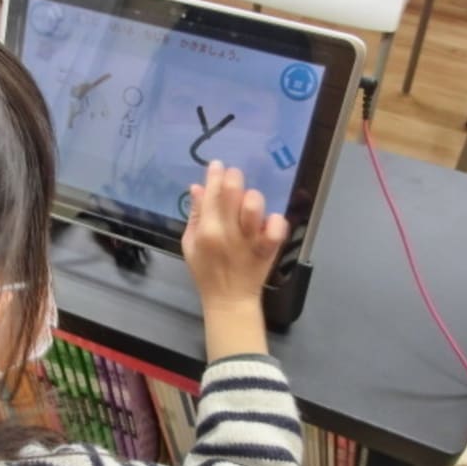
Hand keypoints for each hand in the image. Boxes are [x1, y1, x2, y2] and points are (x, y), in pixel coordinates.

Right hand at [181, 161, 287, 359]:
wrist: (228, 299)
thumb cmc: (206, 271)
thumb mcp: (190, 244)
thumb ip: (195, 215)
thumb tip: (198, 186)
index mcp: (206, 231)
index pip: (211, 193)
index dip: (215, 174)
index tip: (218, 165)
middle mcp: (228, 232)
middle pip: (233, 191)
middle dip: (234, 178)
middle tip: (234, 178)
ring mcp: (250, 240)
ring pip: (254, 204)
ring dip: (251, 197)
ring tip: (248, 203)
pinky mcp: (267, 249)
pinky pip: (276, 227)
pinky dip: (275, 221)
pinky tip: (269, 221)